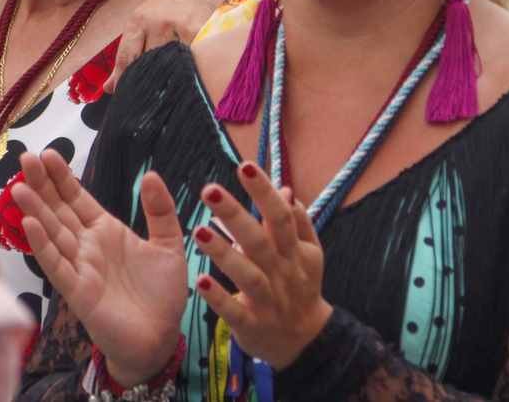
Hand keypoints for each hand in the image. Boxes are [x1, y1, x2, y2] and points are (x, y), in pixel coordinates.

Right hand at [13, 150, 188, 385]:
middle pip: (59, 210)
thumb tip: (150, 174)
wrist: (160, 338)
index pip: (78, 198)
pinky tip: (29, 225)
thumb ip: (160, 211)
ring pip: (53, 234)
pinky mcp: (78, 292)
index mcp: (106, 231)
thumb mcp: (169, 245)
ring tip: (19, 186)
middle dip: (42, 185)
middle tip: (25, 157)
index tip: (48, 154)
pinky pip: (57, 266)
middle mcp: (87, 246)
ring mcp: (80, 268)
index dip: (62, 178)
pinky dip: (42, 246)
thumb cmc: (161, 295)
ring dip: (35, 211)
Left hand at [108, 0, 255, 91]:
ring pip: (172, 66)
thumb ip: (126, 54)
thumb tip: (109, 88)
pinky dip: (189, 71)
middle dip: (146, 84)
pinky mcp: (204, 32)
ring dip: (168, 81)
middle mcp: (159, 24)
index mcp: (139, 21)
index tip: (125, 97)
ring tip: (167, 94)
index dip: (124, 82)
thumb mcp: (142, 22)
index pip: (127, 59)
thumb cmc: (166, 5)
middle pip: (149, 66)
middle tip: (146, 101)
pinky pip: (193, 59)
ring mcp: (183, 28)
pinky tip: (187, 79)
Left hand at [192, 161, 332, 368]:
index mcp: (296, 252)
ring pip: (247, 274)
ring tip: (198, 231)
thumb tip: (286, 190)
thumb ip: (299, 222)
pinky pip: (234, 312)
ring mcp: (268, 300)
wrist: (304, 341)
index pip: (281, 216)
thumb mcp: (309, 254)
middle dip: (235, 214)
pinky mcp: (252, 325)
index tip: (245, 167)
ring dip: (224, 253)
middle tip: (209, 190)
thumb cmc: (301, 287)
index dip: (264, 191)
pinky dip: (219, 298)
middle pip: (260, 240)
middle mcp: (282, 272)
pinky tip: (200, 282)